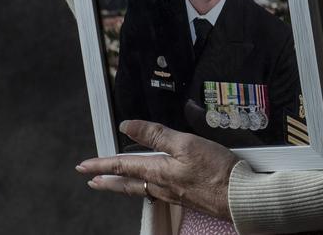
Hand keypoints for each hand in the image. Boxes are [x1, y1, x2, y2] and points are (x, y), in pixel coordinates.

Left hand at [76, 120, 237, 218]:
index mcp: (158, 171)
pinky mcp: (185, 196)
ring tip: (113, 182)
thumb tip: (128, 126)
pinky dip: (144, 186)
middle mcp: (162, 186)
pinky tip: (150, 184)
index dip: (101, 164)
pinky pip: (156, 190)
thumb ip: (156, 134)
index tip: (84, 166)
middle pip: (127, 183)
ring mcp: (173, 193)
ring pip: (140, 188)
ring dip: (123, 184)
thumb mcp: (185, 143)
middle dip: (107, 180)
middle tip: (91, 180)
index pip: (122, 166)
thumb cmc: (216, 171)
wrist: (239, 197)